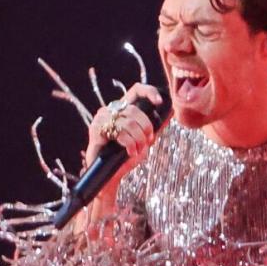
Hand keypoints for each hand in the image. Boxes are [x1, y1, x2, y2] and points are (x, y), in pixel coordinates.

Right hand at [72, 83, 163, 232]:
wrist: (109, 175)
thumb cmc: (125, 157)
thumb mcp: (145, 140)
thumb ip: (155, 127)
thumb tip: (171, 112)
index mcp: (122, 109)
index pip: (135, 90)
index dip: (149, 92)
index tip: (159, 102)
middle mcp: (110, 110)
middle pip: (135, 110)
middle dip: (146, 128)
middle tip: (147, 141)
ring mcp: (101, 119)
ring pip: (129, 122)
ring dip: (138, 139)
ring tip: (138, 150)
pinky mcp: (96, 130)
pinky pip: (120, 133)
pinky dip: (130, 144)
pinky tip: (130, 152)